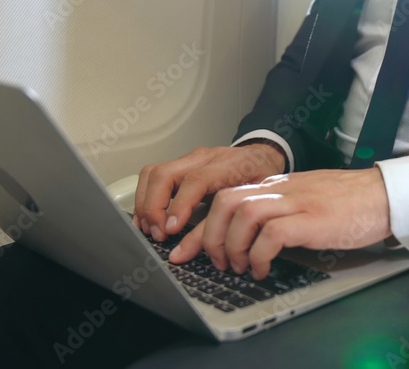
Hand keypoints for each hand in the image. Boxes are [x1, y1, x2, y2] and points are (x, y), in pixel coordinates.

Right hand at [133, 143, 285, 240]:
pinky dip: (145, 196)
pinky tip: (148, 218)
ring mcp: (190, 159)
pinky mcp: (180, 164)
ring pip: (153, 172)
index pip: (196, 181)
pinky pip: (153, 175)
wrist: (263, 157)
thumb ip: (221, 226)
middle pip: (165, 173)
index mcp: (228, 165)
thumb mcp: (251, 204)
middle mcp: (205, 158)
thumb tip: (192, 251)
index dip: (180, 205)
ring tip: (151, 228)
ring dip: (146, 202)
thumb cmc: (260, 180)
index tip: (172, 229)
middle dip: (154, 207)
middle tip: (159, 234)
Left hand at [168, 168, 392, 279]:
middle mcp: (280, 190)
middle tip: (217, 262)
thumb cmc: (349, 203)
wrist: (384, 195)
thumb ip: (279, 209)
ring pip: (242, 214)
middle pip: (225, 201)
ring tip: (239, 267)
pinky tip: (262, 269)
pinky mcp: (311, 219)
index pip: (225, 197)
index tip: (185, 250)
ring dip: (232, 246)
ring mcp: (295, 202)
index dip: (200, 226)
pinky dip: (258, 256)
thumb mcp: (306, 200)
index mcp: (276, 186)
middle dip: (210, 235)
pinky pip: (271, 235)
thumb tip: (251, 236)